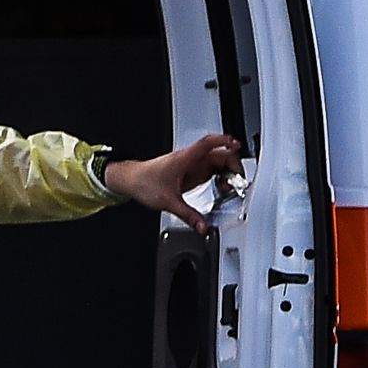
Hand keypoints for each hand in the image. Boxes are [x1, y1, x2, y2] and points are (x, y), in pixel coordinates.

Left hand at [103, 133, 243, 231]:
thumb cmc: (143, 182)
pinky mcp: (190, 172)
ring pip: (217, 162)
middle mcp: (190, 159)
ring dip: (227, 172)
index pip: (208, 143)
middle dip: (232, 165)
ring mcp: (191, 165)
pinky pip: (210, 170)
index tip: (237, 145)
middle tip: (237, 181)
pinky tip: (220, 186)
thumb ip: (188, 215)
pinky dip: (219, 177)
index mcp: (185, 159)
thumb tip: (202, 226)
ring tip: (229, 186)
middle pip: (219, 154)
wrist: (130, 181)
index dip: (224, 141)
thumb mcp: (168, 201)